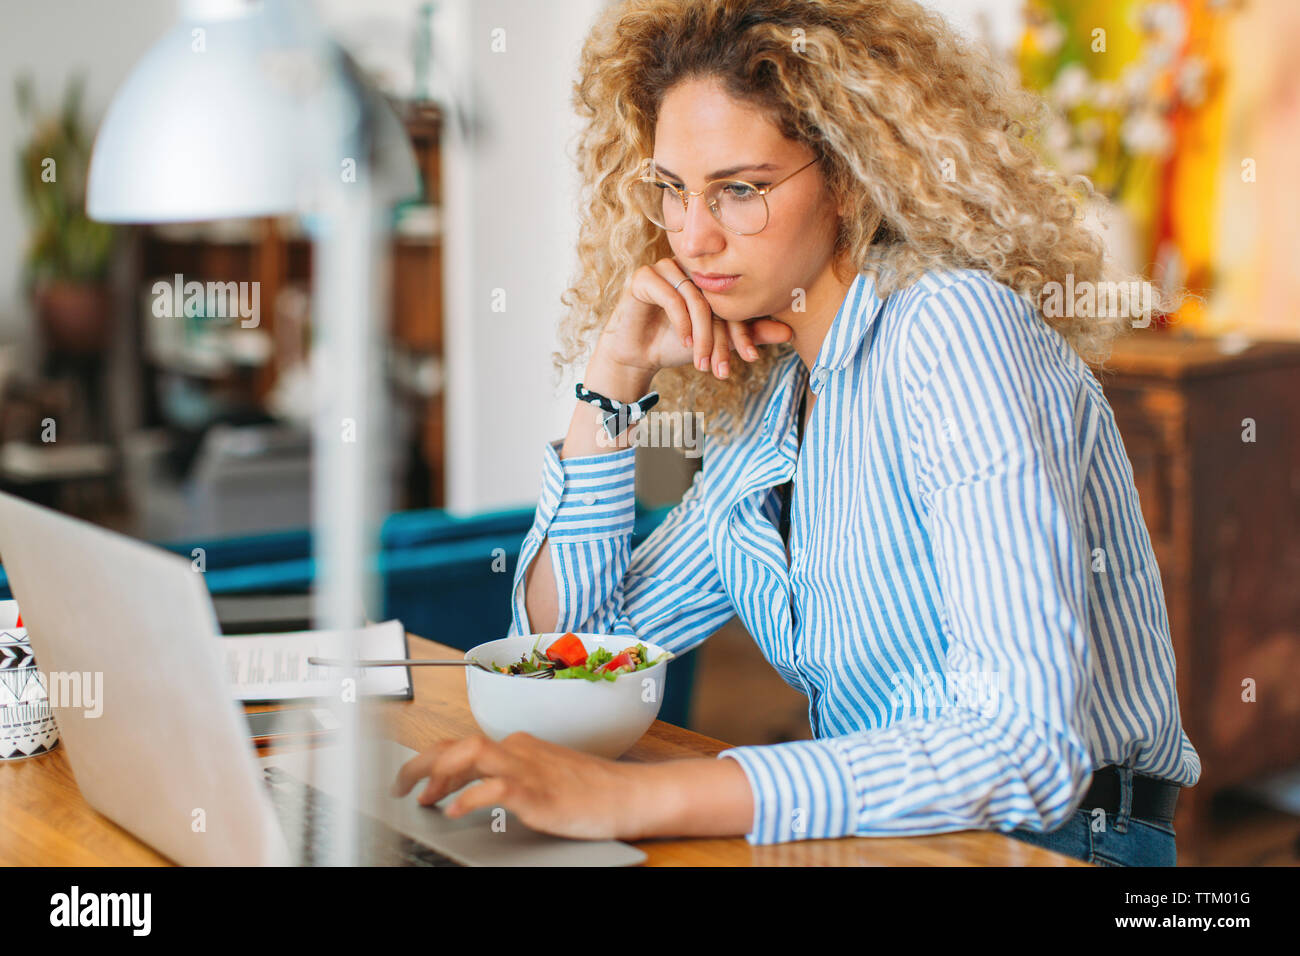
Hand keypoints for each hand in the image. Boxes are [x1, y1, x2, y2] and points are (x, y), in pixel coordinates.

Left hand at [390, 731, 659, 840]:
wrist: (626, 795)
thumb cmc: (589, 790)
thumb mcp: (542, 777)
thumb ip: (508, 778)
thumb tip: (469, 791)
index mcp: (517, 745)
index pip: (462, 745)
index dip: (430, 762)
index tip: (414, 783)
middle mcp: (517, 749)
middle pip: (457, 744)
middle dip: (421, 764)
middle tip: (399, 787)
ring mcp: (527, 767)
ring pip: (470, 753)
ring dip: (439, 772)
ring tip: (422, 796)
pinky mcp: (537, 790)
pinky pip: (495, 786)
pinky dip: (470, 796)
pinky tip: (457, 811)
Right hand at [598, 257, 793, 380]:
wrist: (637, 355)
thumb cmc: (675, 345)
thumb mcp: (716, 342)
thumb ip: (749, 334)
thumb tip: (790, 333)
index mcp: (709, 279)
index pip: (734, 302)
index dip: (744, 331)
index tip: (750, 358)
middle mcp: (689, 268)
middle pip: (716, 300)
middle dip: (722, 338)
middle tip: (722, 369)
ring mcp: (666, 269)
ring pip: (696, 299)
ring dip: (701, 334)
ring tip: (700, 360)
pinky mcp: (644, 277)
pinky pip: (671, 295)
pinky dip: (680, 321)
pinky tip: (684, 341)